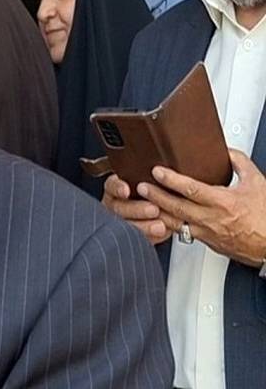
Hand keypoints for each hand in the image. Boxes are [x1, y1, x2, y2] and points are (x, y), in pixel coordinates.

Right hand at [102, 173, 176, 244]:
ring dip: (144, 226)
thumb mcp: (154, 182)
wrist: (165, 213)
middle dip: (136, 209)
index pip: (111, 186)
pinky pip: (139, 238)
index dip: (117, 188)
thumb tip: (164, 175)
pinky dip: (151, 237)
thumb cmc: (160, 192)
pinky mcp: (134, 236)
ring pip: (127, 225)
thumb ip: (155, 179)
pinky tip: (162, 233)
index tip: (126, 190)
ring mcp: (123, 221)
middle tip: (153, 209)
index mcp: (118, 188)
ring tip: (160, 226)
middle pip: (118, 208)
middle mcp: (116, 204)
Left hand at [137, 150, 265, 267]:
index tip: (157, 171)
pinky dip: (169, 225)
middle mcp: (212, 219)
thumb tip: (226, 151)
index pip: (191, 189)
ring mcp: (207, 233)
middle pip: (176, 206)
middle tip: (140, 186)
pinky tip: (159, 218)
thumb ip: (239, 163)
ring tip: (142, 202)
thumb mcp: (257, 183)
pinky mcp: (207, 244)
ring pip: (175, 223)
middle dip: (155, 195)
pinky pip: (182, 233)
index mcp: (223, 203)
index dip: (171, 179)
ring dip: (157, 212)